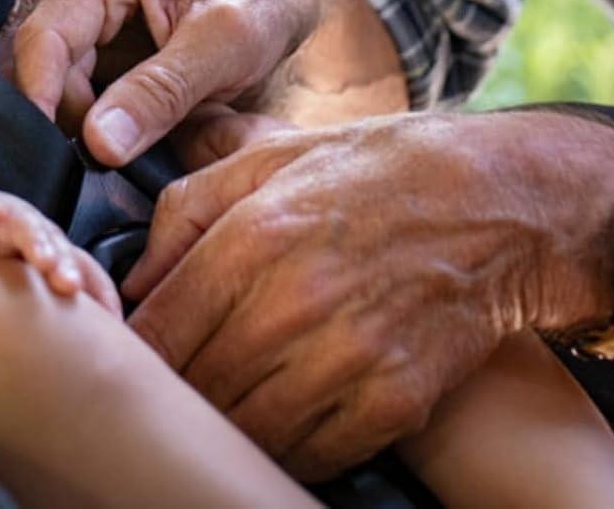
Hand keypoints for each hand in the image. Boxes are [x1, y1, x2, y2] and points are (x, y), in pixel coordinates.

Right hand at [0, 171, 119, 315]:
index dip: (99, 291)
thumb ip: (36, 313)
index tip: (114, 324)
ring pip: (22, 225)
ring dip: (34, 239)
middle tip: (72, 289)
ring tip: (42, 257)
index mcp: (45, 249)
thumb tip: (72, 368)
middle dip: (65, 266)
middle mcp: (27, 232)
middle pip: (55, 246)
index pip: (82, 267)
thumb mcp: (6, 284)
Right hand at [6, 0, 323, 164]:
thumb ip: (161, 94)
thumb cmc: (260, 3)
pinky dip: (79, 105)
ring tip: (124, 135)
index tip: (49, 153)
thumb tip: (98, 141)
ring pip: (40, 68)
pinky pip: (57, 72)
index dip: (39, 97)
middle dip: (63, 111)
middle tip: (110, 154)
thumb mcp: (224, 49)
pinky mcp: (79, 21)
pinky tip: (116, 121)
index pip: (45, 34)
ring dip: (71, 111)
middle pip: (38, 56)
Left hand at [121, 109, 613, 479]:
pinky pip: (313, 453)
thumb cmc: (366, 171)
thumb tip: (133, 277)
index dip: (130, 351)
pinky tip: (279, 416)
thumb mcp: (263, 160)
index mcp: (253, 235)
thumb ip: (185, 212)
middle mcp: (295, 301)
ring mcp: (349, 357)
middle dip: (173, 388)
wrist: (492, 200)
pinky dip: (286, 446)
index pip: (160, 328)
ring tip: (221, 398)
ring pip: (249, 429)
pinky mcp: (396, 399)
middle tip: (167, 380)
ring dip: (224, 422)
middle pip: (198, 385)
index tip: (122, 353)